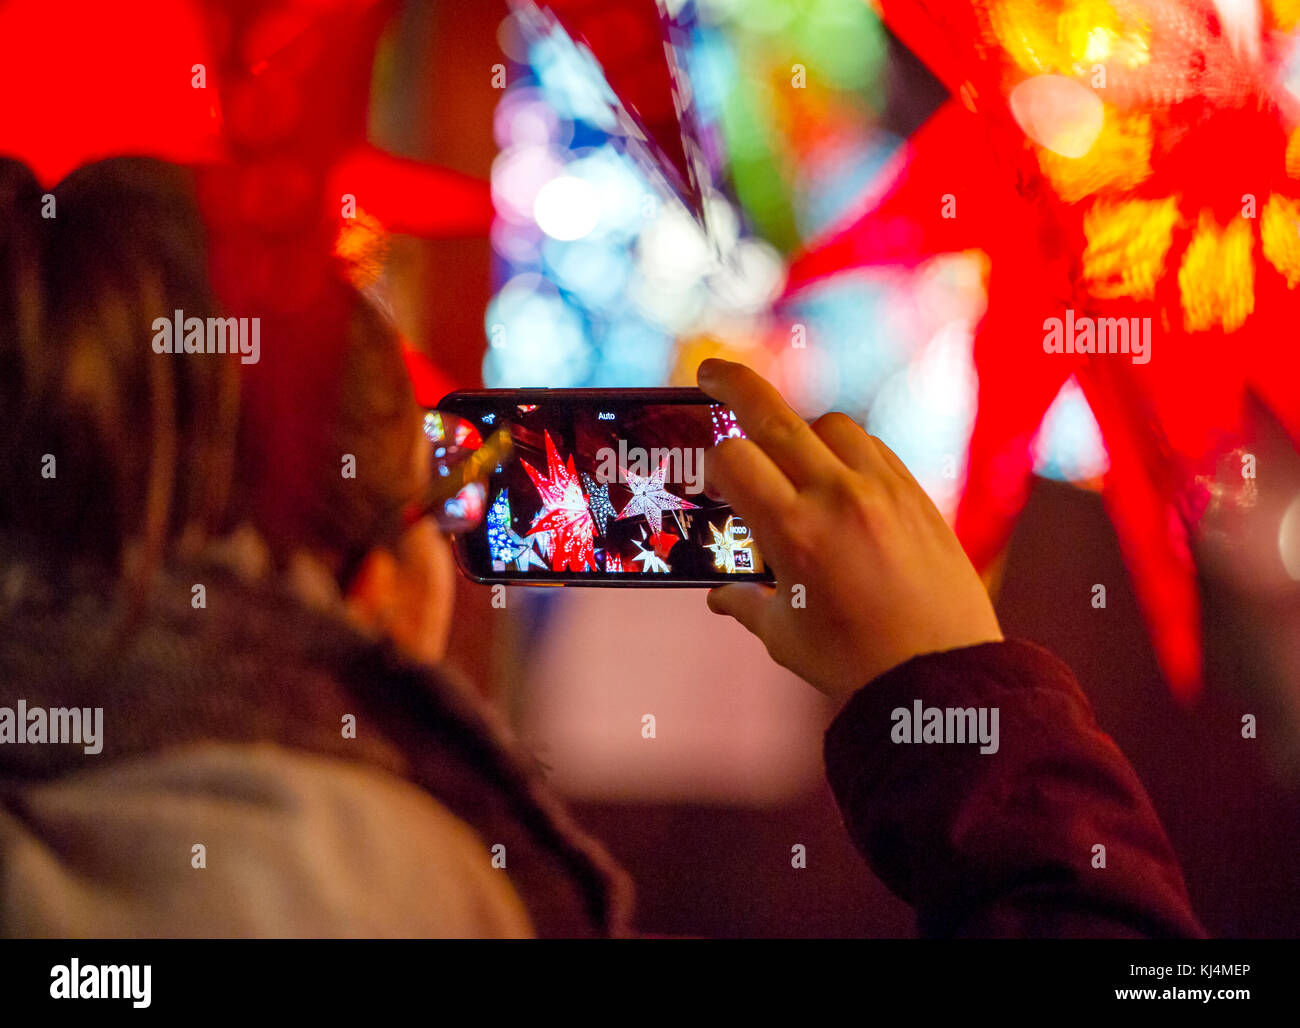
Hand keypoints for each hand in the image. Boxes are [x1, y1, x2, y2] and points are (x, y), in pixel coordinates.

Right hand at [698, 359, 1002, 707]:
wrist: (942, 675)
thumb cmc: (854, 663)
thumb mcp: (784, 635)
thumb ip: (745, 604)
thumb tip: (719, 596)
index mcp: (794, 532)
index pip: (734, 458)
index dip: (714, 461)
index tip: (713, 477)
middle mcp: (837, 498)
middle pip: (774, 415)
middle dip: (734, 386)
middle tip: (710, 374)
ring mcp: (882, 490)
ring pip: (829, 425)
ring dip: (800, 429)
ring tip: (789, 455)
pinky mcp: (916, 494)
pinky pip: (873, 448)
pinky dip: (846, 450)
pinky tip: (837, 476)